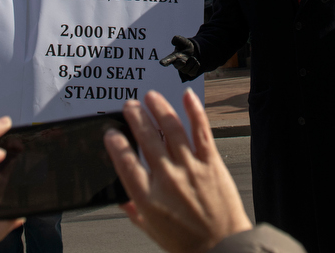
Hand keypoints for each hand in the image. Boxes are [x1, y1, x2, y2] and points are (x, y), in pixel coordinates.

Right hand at [104, 89, 252, 252]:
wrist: (222, 248)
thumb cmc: (187, 244)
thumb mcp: (152, 231)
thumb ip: (134, 212)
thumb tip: (120, 200)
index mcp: (148, 198)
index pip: (125, 162)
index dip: (116, 143)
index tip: (111, 133)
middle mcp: (167, 179)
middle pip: (146, 139)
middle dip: (136, 117)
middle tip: (130, 106)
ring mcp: (191, 168)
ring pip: (171, 129)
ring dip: (159, 108)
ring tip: (151, 97)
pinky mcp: (211, 163)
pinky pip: (201, 132)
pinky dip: (194, 111)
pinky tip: (187, 96)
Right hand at [160, 35, 201, 79]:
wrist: (194, 52)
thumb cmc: (185, 46)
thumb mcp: (183, 41)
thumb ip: (178, 39)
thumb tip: (173, 41)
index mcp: (173, 57)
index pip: (168, 59)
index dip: (165, 61)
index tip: (162, 63)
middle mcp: (177, 64)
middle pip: (178, 66)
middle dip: (181, 63)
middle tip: (183, 61)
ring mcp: (183, 70)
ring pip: (189, 67)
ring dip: (193, 60)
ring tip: (191, 57)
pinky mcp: (190, 73)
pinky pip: (194, 71)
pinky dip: (197, 65)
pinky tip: (194, 62)